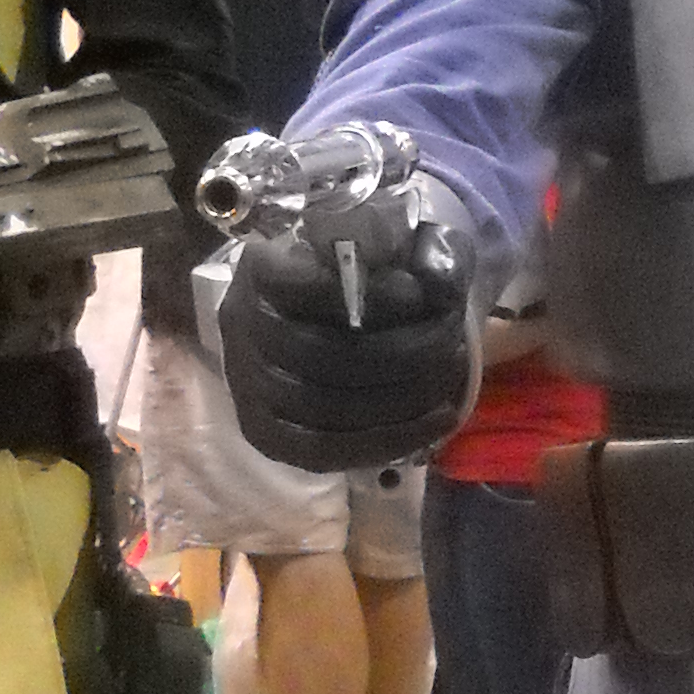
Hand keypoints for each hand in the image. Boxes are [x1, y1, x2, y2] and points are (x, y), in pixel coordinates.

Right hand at [217, 188, 475, 469]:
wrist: (300, 318)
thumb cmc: (342, 275)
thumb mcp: (363, 244)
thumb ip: (386, 245)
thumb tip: (429, 276)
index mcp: (260, 270)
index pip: (303, 285)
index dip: (363, 296)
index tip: (418, 294)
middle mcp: (241, 327)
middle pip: (321, 354)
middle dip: (401, 354)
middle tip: (452, 343)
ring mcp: (246, 385)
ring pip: (324, 408)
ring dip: (401, 400)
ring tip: (450, 383)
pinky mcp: (264, 433)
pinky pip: (324, 450)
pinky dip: (386, 440)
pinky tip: (434, 423)